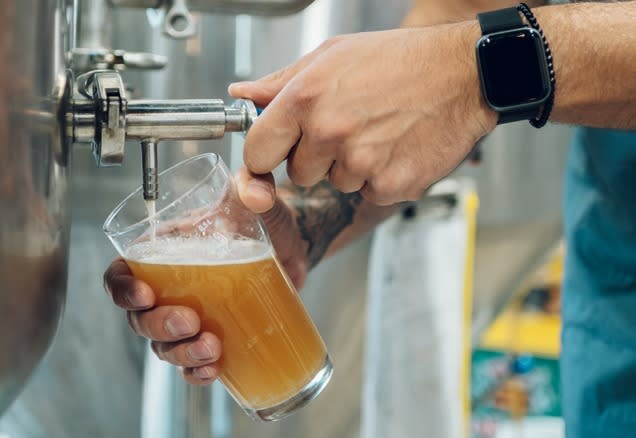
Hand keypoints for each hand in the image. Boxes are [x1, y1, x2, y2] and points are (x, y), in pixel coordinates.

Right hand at [103, 169, 308, 383]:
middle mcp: (167, 287)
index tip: (144, 294)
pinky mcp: (211, 336)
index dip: (122, 288)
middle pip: (139, 317)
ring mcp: (188, 316)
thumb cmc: (263, 219)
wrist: (294, 246)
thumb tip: (256, 192)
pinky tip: (214, 369)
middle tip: (188, 321)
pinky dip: (197, 373)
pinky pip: (192, 364)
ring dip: (180, 353)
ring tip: (211, 347)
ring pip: (163, 346)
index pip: (121, 274)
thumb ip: (253, 183)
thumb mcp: (254, 198)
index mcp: (162, 252)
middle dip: (157, 326)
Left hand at [229, 21, 496, 205]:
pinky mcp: (390, 185)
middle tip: (348, 128)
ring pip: (334, 184)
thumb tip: (242, 94)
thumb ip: (281, 82)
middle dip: (315, 159)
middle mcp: (329, 131)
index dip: (266, 155)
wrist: (464, 73)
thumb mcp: (332, 55)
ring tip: (379, 132)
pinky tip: (397, 148)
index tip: (277, 152)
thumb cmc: (399, 60)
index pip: (257, 152)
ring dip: (351, 167)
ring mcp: (360, 162)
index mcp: (306, 98)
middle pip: (297, 174)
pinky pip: (367, 194)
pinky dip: (380, 178)